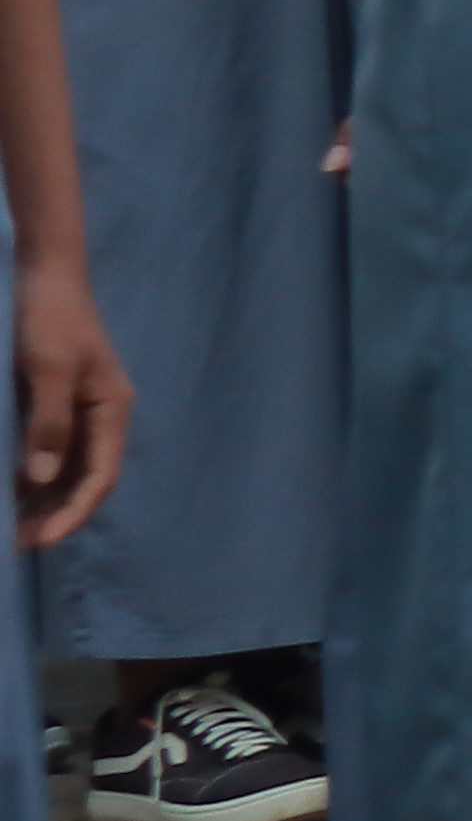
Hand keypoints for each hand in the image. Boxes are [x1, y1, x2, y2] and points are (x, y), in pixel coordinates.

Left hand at [14, 251, 121, 548]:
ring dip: (44, 502)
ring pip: (67, 470)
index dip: (74, 512)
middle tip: (20, 545)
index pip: (100, 477)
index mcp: (111, 410)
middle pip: (86, 479)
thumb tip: (43, 480)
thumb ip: (48, 425)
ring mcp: (79, 412)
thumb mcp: (47, 370)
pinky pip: (50, 452)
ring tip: (13, 530)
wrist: (46, 276)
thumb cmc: (51, 320)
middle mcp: (101, 417)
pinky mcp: (57, 405)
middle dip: (57, 515)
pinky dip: (32, 478)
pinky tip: (10, 494)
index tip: (43, 540)